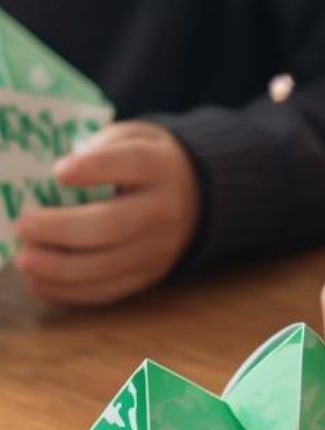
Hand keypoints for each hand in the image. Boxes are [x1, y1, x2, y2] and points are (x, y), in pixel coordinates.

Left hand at [13, 121, 199, 304]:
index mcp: (159, 166)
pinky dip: (68, 291)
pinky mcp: (149, 275)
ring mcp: (158, 248)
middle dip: (62, 228)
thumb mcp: (131, 138)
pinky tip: (38, 282)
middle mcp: (164, 209)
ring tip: (25, 258)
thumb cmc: (144, 162)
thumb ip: (97, 148)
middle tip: (24, 226)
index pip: (131, 164)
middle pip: (112, 224)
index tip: (58, 172)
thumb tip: (47, 181)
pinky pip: (107, 290)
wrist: (195, 195)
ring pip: (106, 265)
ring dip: (58, 266)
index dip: (94, 169)